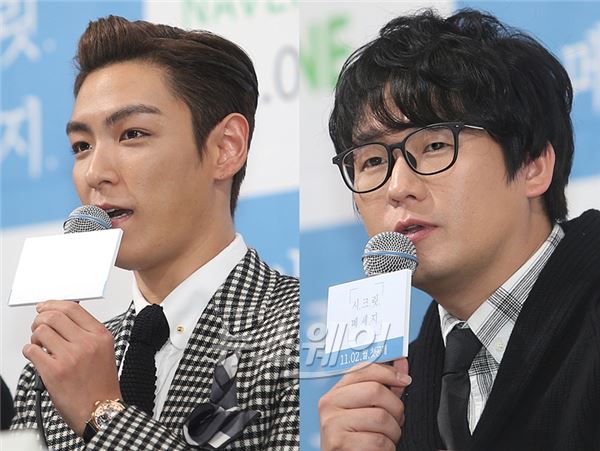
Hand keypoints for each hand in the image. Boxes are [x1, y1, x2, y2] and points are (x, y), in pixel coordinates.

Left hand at [23, 301, 121, 435]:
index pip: (73, 308)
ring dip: (35, 337)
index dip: (54, 304)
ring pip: (40, 331)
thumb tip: (63, 316)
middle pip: (53, 316)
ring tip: (40, 346)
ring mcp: (70, 356)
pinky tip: (37, 356)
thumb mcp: (104, 350)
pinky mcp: (54, 371)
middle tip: (39, 327)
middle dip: (40, 320)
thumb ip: (86, 332)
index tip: (45, 306)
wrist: (100, 410)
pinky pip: (31, 350)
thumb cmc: (101, 384)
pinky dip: (29, 351)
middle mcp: (87, 343)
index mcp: (101, 336)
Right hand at [318, 358, 410, 450]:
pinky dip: (387, 448)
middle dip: (395, 408)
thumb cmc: (356, 439)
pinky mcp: (339, 443)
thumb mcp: (367, 411)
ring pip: (381, 417)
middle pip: (375, 390)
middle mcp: (330, 404)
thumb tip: (401, 365)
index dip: (388, 372)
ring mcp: (333, 424)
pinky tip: (377, 449)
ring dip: (393, 432)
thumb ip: (384, 388)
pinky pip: (379, 441)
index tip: (404, 379)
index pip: (363, 370)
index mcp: (336, 392)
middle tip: (395, 420)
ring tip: (385, 437)